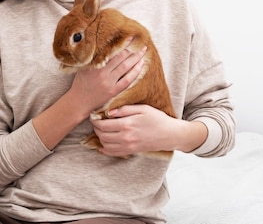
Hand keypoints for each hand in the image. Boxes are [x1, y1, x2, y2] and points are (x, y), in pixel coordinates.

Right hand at [68, 44, 146, 116]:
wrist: (79, 101)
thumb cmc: (80, 83)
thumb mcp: (83, 68)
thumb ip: (93, 58)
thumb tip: (103, 45)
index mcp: (95, 65)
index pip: (111, 51)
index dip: (122, 43)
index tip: (129, 36)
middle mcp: (102, 73)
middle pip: (121, 58)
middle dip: (131, 49)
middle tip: (140, 41)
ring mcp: (109, 83)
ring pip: (126, 67)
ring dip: (136, 58)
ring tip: (143, 51)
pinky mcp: (114, 91)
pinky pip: (127, 80)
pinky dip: (135, 71)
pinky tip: (141, 65)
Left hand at [90, 105, 208, 156]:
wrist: (170, 134)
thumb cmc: (157, 119)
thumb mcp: (142, 108)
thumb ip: (124, 109)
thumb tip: (108, 111)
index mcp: (127, 124)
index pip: (103, 124)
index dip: (95, 120)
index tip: (93, 116)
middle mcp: (126, 137)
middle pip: (102, 135)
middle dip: (96, 128)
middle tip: (96, 122)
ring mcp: (128, 146)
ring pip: (105, 144)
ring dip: (100, 138)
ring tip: (101, 130)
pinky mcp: (131, 151)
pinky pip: (113, 153)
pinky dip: (105, 149)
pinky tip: (103, 145)